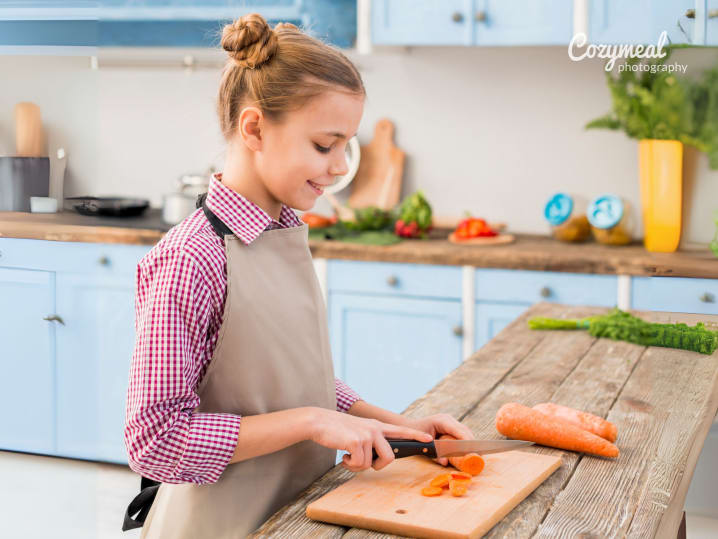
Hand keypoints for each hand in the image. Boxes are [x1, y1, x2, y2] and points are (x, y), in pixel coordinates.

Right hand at [307, 408, 433, 471]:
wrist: (319, 422)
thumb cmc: (337, 430)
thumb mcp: (358, 431)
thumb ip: (370, 441)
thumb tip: (375, 460)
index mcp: (376, 426)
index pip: (401, 430)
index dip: (415, 436)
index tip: (429, 439)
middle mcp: (375, 429)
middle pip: (389, 457)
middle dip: (377, 466)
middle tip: (362, 463)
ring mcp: (367, 434)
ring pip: (371, 463)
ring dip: (358, 466)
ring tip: (348, 456)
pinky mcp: (357, 441)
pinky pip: (359, 464)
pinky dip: (349, 465)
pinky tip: (343, 456)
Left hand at [404, 413, 474, 465]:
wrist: (408, 427)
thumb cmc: (414, 435)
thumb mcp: (423, 445)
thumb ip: (434, 454)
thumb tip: (446, 463)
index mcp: (442, 421)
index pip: (459, 430)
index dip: (467, 441)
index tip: (474, 451)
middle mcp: (448, 419)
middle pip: (465, 430)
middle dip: (472, 443)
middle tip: (479, 456)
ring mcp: (450, 421)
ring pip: (465, 431)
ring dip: (471, 442)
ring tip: (477, 454)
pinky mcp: (450, 426)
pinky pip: (461, 433)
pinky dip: (466, 441)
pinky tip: (470, 450)